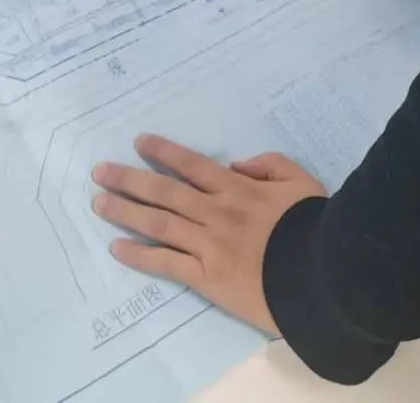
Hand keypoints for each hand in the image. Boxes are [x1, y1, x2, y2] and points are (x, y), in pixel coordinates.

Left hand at [93, 135, 326, 335]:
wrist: (321, 273)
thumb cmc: (314, 226)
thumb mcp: (302, 181)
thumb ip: (270, 165)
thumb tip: (237, 165)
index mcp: (238, 188)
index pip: (192, 164)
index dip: (163, 151)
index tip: (138, 142)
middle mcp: (216, 212)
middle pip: (164, 191)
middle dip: (129, 179)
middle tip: (99, 171)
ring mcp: (208, 245)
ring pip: (158, 223)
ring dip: (125, 211)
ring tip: (98, 203)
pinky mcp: (207, 277)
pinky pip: (166, 263)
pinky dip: (139, 255)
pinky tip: (117, 248)